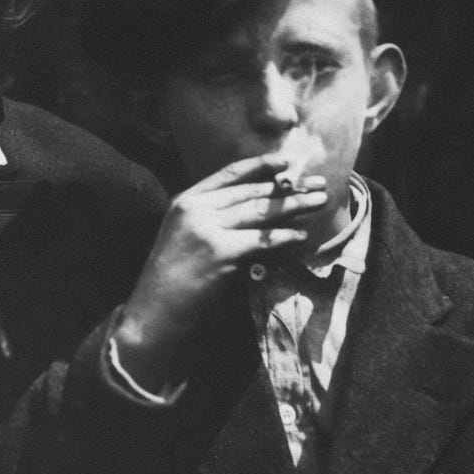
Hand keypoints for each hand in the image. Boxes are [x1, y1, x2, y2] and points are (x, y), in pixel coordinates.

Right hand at [111, 154, 327, 389]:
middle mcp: (195, 208)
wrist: (154, 311)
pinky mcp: (221, 251)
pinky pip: (261, 240)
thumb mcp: (184, 236)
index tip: (287, 162)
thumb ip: (211, 218)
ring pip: (259, 211)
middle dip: (288, 188)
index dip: (260, 165)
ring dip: (294, 206)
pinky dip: (284, 238)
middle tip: (318, 185)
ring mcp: (207, 228)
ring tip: (318, 203)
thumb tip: (257, 208)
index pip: (228, 174)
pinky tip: (301, 236)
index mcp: (185, 200)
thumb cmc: (172, 279)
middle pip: (250, 192)